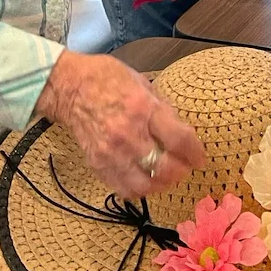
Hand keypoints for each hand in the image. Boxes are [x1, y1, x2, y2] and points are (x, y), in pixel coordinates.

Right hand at [35, 50, 205, 197]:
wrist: (71, 88)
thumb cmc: (108, 79)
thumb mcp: (143, 83)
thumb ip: (162, 108)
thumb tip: (180, 130)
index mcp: (143, 109)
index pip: (178, 140)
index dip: (195, 152)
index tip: (199, 157)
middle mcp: (129, 135)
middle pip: (165, 168)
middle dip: (182, 170)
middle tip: (186, 166)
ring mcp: (112, 154)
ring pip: (146, 186)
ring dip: (162, 184)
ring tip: (167, 176)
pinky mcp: (98, 166)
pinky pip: (125, 190)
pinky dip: (140, 190)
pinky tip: (146, 180)